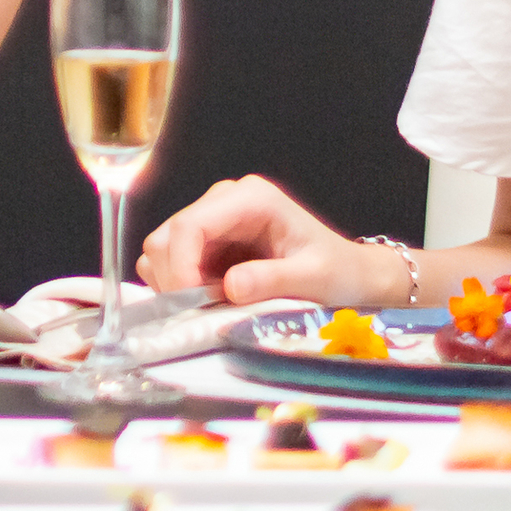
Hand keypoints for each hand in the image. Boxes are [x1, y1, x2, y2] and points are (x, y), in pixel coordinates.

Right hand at [136, 175, 387, 306]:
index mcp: (251, 199)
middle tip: (202, 312)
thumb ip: (273, 280)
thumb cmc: (337, 272)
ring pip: (162, 249)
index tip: (193, 305)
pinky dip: (180, 286)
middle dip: (175, 279)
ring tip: (212, 305)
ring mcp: (214, 219)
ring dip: (175, 284)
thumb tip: (231, 286)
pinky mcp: (208, 241)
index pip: (190, 225)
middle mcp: (225, 200)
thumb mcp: (314, 279)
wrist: (348, 274)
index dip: (181, 267)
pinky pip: (172, 262)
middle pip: (167, 236)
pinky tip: (211, 299)